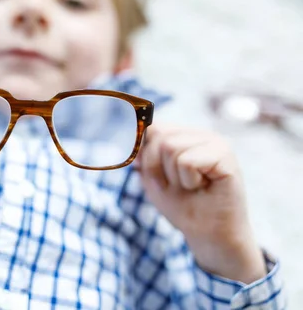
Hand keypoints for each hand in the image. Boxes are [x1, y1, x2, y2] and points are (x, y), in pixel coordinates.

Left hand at [136, 124, 265, 282]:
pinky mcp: (225, 155)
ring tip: (193, 187)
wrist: (209, 235)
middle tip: (180, 186)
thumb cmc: (183, 207)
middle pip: (159, 136)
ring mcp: (216, 143)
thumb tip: (137, 131)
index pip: (153, 127)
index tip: (159, 177)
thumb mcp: (153, 178)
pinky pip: (187, 161)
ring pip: (170, 147)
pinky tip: (203, 188)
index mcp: (186, 136)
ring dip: (175, 176)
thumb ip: (144, 153)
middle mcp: (202, 135)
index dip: (146, 154)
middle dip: (159, 168)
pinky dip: (188, 181)